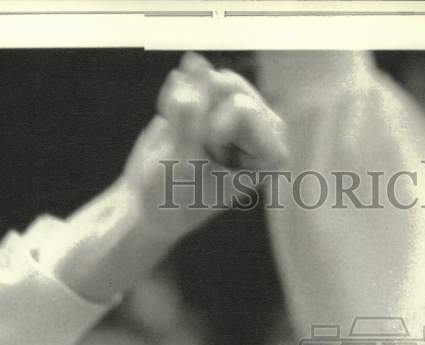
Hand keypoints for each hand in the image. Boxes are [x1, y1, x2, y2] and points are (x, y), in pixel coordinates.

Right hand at [123, 52, 288, 241]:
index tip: (207, 164)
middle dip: (200, 116)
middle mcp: (265, 130)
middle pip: (229, 86)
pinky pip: (193, 78)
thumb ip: (190, 114)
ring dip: (187, 109)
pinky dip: (176, 100)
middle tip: (195, 153)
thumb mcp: (181, 163)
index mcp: (272, 154)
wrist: (152, 205)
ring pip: (211, 79)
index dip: (211, 131)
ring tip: (186, 144)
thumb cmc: (175, 196)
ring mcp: (243, 112)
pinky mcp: (217, 100)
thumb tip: (194, 60)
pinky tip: (176, 130)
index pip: (242, 108)